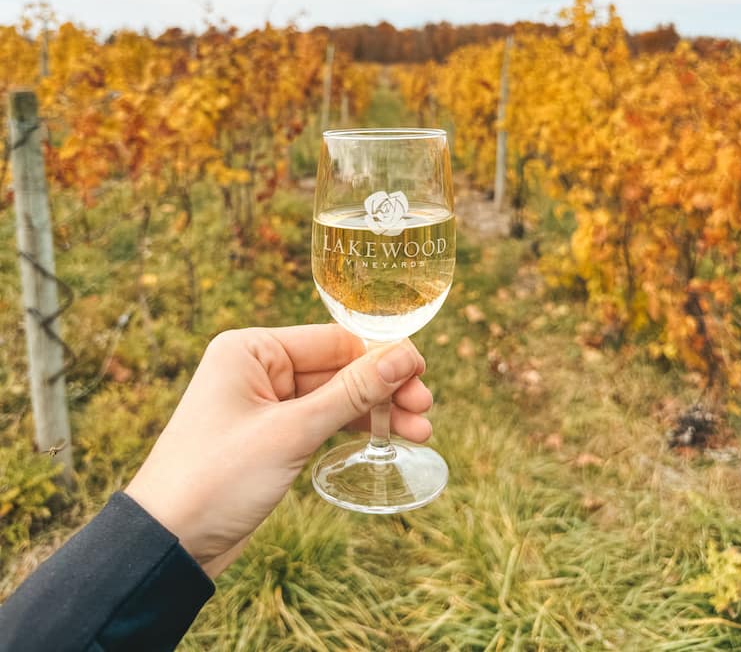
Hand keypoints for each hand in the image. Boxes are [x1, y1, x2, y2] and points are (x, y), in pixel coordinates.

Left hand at [124, 326, 430, 578]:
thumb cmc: (217, 477)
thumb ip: (352, 392)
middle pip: (337, 368)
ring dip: (375, 411)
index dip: (381, 356)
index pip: (332, 340)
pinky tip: (387, 437)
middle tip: (425, 410)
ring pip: (334, 397)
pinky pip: (320, 421)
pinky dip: (352, 428)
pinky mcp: (270, 435)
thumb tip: (405, 356)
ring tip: (420, 432)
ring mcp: (264, 403)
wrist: (169, 544)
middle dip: (383, 388)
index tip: (423, 373)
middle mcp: (257, 368)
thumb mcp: (292, 432)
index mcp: (251, 349)